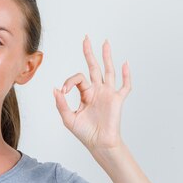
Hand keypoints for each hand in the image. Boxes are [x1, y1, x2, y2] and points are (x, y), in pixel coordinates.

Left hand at [53, 35, 130, 151]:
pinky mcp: (117, 100)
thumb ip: (61, 103)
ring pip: (108, 71)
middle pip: (93, 67)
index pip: (77, 78)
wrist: (98, 143)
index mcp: (85, 94)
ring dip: (107, 57)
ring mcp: (108, 94)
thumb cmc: (85, 132)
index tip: (64, 90)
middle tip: (86, 39)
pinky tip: (125, 63)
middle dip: (89, 53)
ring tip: (105, 43)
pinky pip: (124, 86)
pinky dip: (126, 75)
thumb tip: (55, 88)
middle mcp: (97, 90)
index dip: (69, 81)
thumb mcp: (68, 118)